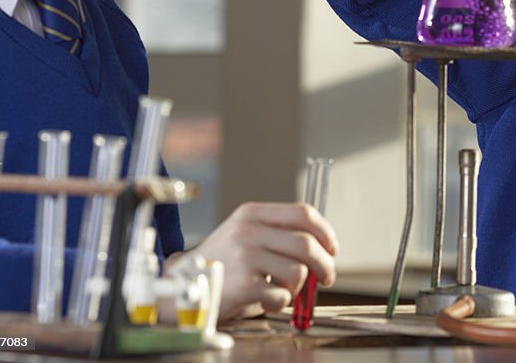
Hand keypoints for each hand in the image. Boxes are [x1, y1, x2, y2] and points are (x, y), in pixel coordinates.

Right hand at [169, 202, 338, 320]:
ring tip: (282, 290)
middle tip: (327, 277)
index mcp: (252, 214)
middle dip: (325, 264)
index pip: (303, 213)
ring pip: (299, 271)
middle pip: (307, 244)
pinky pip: (282, 295)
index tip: (332, 248)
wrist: (183, 288)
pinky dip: (280, 303)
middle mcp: (248, 231)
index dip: (325, 232)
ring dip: (298, 287)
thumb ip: (280, 236)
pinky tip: (266, 301)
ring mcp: (245, 257)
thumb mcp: (246, 236)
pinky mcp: (244, 285)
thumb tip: (325, 250)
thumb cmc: (224, 264)